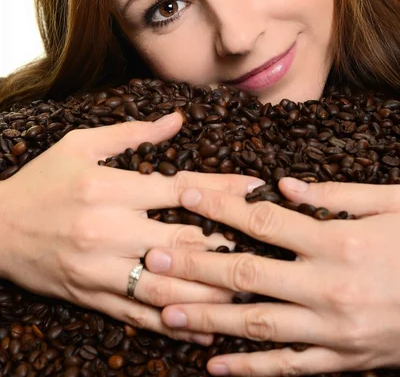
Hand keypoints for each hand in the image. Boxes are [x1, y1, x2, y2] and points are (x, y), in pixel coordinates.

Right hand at [0, 112, 263, 344]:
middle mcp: (108, 230)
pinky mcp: (91, 296)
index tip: (255, 188)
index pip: (180, 189)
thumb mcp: (80, 144)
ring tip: (248, 288)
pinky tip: (203, 327)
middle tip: (266, 242)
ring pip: (167, 286)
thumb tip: (177, 120)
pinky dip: (173, 322)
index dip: (222, 189)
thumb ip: (132, 133)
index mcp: (109, 188)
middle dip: (228, 241)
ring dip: (210, 290)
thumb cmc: (41, 181)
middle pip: (182, 240)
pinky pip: (139, 315)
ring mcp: (100, 269)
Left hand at [145, 179, 399, 374]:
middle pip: (246, 273)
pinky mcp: (344, 361)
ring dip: (208, 319)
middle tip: (152, 257)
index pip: (263, 222)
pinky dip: (249, 371)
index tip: (185, 193)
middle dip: (195, 264)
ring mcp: (334, 330)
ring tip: (165, 312)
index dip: (220, 205)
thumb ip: (337, 193)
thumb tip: (284, 187)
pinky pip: (289, 368)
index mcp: (339, 242)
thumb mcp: (392, 203)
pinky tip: (214, 367)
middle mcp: (329, 288)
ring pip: (257, 325)